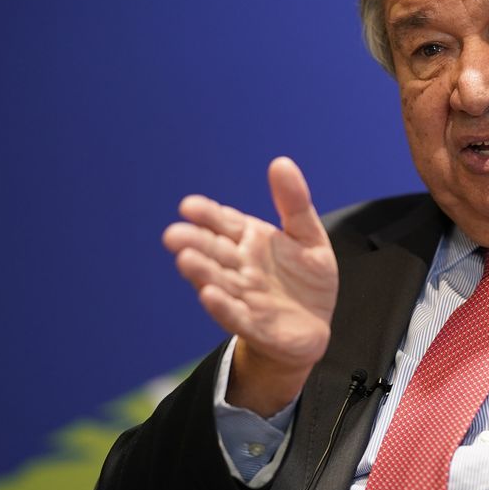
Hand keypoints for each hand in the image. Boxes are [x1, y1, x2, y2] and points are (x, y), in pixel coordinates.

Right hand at [162, 157, 337, 413]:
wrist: (314, 327)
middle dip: (195, 243)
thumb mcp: (308, 236)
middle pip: (214, 252)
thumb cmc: (306, 280)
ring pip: (219, 282)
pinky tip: (209, 296)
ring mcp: (245, 297)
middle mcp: (241, 268)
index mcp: (251, 241)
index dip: (208, 215)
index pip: (225, 224)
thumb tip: (280, 162)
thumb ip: (294, 203)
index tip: (189, 205)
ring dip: (202, 272)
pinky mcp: (256, 326)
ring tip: (185, 260)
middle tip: (173, 234)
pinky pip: (236, 315)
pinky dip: (223, 307)